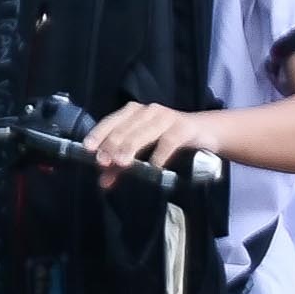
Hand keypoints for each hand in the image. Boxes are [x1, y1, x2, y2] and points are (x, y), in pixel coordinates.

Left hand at [86, 99, 216, 170]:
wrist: (205, 132)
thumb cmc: (169, 139)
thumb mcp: (144, 151)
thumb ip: (122, 165)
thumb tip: (103, 182)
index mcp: (133, 113)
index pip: (111, 121)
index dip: (99, 135)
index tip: (89, 150)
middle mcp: (147, 111)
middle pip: (125, 128)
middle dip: (112, 146)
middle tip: (104, 162)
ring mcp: (166, 118)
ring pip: (143, 132)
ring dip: (131, 148)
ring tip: (122, 164)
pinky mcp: (183, 128)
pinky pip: (168, 141)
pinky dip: (160, 155)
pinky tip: (154, 166)